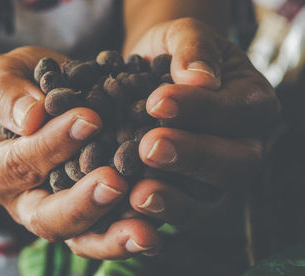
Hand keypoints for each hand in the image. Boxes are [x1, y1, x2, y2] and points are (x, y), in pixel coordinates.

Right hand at [0, 46, 161, 258]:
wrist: (32, 103)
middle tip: (116, 183)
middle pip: (45, 217)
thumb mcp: (0, 76)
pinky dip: (126, 234)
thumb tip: (31, 118)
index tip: (90, 120)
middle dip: (82, 204)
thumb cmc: (16, 87)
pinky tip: (155, 228)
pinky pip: (102, 234)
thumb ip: (6, 93)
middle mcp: (18, 201)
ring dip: (111, 237)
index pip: (19, 162)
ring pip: (77, 239)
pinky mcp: (83, 217)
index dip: (52, 144)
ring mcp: (52, 213)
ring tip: (146, 232)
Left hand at [130, 18, 279, 227]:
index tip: (157, 101)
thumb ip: (193, 48)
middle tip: (148, 147)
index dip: (200, 110)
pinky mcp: (188, 198)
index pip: (237, 112)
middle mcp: (243, 147)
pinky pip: (180, 215)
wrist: (152, 74)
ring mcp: (217, 179)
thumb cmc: (172, 53)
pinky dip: (153, 217)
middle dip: (192, 157)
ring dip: (175, 200)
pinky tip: (124, 210)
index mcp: (251, 104)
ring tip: (137, 193)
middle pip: (236, 165)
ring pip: (211, 202)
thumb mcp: (182, 35)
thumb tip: (200, 78)